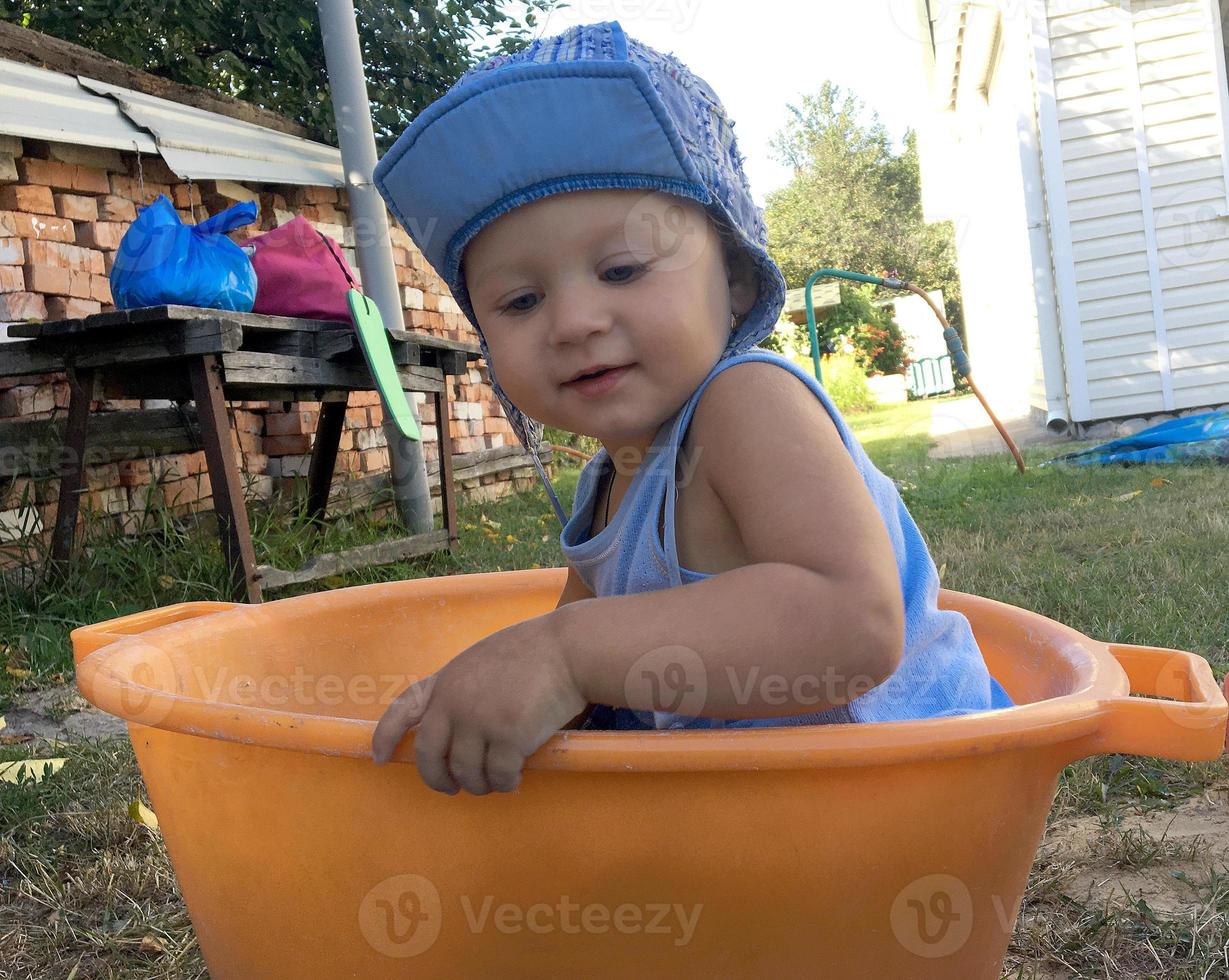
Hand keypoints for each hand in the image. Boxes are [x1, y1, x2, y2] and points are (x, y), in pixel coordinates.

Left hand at [370, 614, 585, 795]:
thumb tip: (455, 730)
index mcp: (446, 680)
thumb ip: (462, 689)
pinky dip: (506, 783)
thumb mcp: (482, 660)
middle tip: (452, 788)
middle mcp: (455, 702)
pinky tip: (516, 778)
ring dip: (479, 785)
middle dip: (438, 779)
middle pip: (430, 755)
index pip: (403, 710)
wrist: (568, 648)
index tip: (380, 758)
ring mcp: (480, 721)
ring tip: (494, 782)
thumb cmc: (534, 651)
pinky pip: (499, 775)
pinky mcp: (508, 737)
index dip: (385, 736)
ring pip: (466, 773)